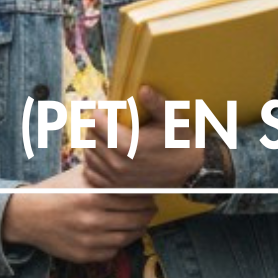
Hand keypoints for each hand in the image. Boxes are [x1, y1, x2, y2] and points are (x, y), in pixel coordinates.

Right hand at [0, 165, 156, 263]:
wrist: (26, 216)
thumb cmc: (55, 192)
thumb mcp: (78, 176)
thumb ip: (104, 173)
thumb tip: (133, 165)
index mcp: (92, 197)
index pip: (135, 199)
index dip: (146, 197)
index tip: (149, 194)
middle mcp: (92, 220)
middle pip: (136, 219)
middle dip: (147, 213)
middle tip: (150, 208)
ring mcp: (88, 240)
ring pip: (127, 238)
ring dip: (137, 229)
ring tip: (138, 221)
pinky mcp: (84, 255)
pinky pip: (112, 251)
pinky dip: (118, 243)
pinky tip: (117, 233)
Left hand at [83, 84, 203, 189]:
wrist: (189, 170)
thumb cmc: (180, 140)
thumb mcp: (172, 119)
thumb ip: (156, 103)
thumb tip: (143, 89)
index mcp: (128, 145)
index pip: (96, 123)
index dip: (99, 112)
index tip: (106, 108)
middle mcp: (117, 164)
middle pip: (90, 138)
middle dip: (95, 126)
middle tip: (106, 120)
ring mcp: (115, 179)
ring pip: (88, 155)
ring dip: (92, 142)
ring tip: (105, 135)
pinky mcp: (115, 188)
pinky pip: (91, 172)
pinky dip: (93, 162)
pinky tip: (104, 153)